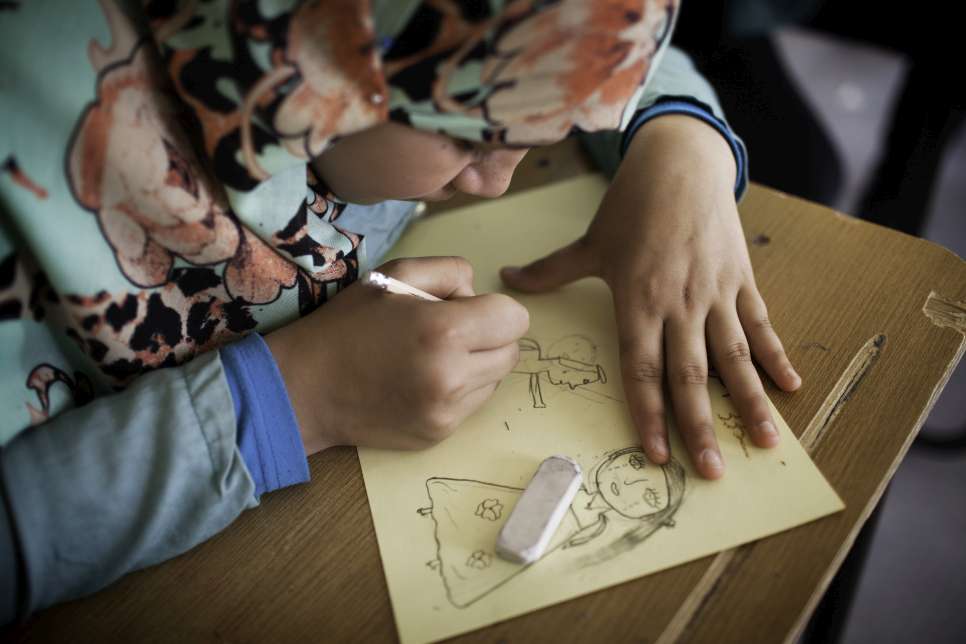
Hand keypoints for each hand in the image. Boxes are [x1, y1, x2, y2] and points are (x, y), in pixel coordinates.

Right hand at [266, 256, 528, 454]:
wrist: (306, 388)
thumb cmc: (348, 325)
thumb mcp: (394, 275)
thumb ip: (450, 272)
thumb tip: (479, 295)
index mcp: (445, 332)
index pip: (516, 318)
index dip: (492, 308)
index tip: (463, 309)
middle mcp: (453, 377)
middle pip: (512, 351)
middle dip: (489, 337)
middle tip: (446, 332)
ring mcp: (447, 412)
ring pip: (496, 379)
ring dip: (476, 365)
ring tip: (431, 358)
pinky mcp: (439, 434)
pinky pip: (472, 405)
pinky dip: (458, 391)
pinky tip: (421, 381)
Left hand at [500, 115, 800, 478]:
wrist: (683, 161)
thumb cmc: (633, 205)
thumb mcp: (591, 240)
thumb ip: (551, 270)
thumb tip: (506, 279)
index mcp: (639, 299)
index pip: (642, 369)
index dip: (649, 414)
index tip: (657, 454)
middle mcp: (679, 303)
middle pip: (690, 375)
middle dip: (701, 426)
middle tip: (712, 471)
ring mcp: (715, 293)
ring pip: (733, 357)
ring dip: (749, 402)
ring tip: (763, 442)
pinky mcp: (741, 280)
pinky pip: (761, 326)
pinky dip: (775, 357)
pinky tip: (790, 389)